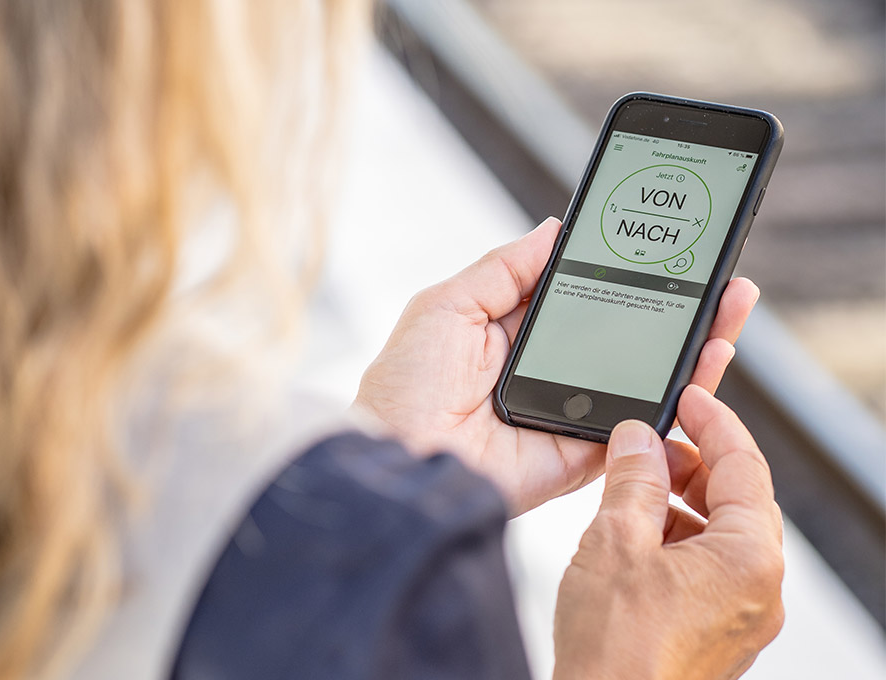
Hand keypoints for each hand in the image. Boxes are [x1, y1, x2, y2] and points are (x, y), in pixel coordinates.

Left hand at [353, 217, 758, 514]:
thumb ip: (505, 268)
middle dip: (677, 304)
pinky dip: (681, 397)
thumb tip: (554, 229)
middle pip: (628, 335)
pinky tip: (711, 358)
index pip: (588, 298)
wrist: (398, 455)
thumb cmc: (405, 382)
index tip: (665, 246)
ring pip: (645, 378)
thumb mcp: (448, 304)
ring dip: (693, 343)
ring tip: (733, 304)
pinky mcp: (583, 454)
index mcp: (517, 334)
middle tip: (719, 272)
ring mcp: (571, 412)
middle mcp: (550, 372)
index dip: (626, 274)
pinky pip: (640, 424)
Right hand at [553, 385, 783, 679]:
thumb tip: (639, 439)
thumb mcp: (616, 540)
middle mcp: (759, 589)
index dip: (713, 422)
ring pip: (719, 533)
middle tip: (647, 446)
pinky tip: (633, 535)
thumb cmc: (616, 650)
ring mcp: (740, 615)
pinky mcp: (716, 631)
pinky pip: (707, 566)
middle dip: (690, 464)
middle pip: (736, 498)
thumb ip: (634, 477)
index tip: (689, 397)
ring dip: (677, 502)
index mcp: (749, 559)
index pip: (744, 465)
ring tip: (630, 491)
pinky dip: (675, 538)